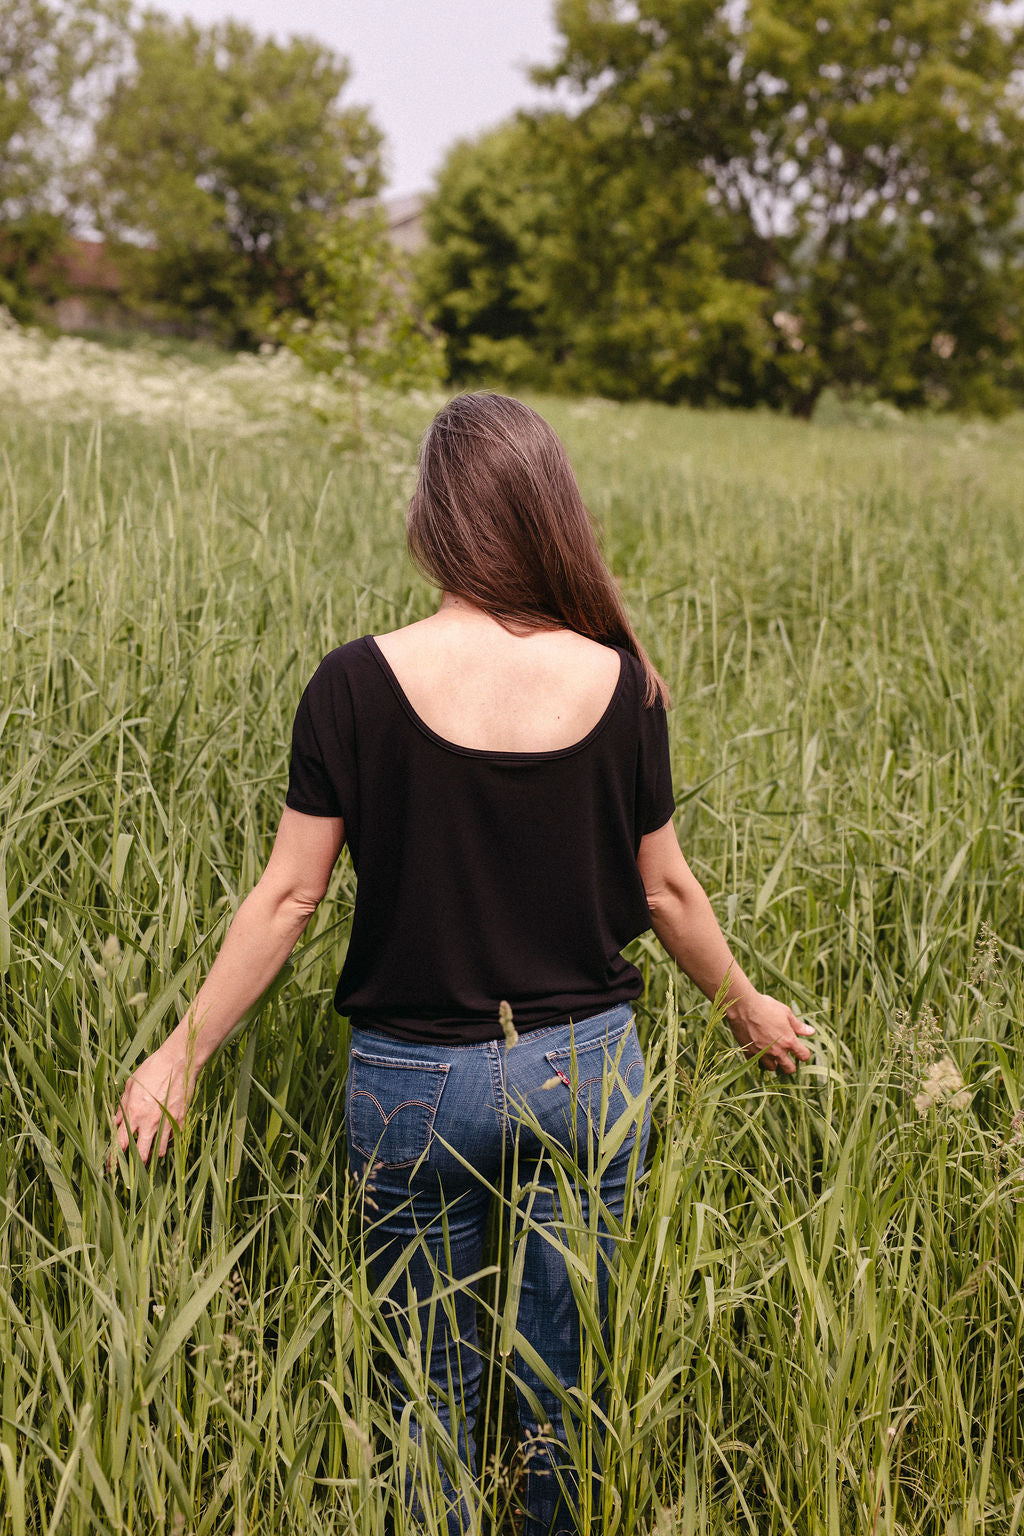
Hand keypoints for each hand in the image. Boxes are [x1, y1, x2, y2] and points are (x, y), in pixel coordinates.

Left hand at [112, 1038, 195, 1165]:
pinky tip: (166, 1138)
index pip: (120, 1143)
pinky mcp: (181, 1119)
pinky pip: (174, 1139)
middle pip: (141, 1154)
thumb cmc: (152, 1069)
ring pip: (160, 1151)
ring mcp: (167, 1122)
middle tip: (133, 1167)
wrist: (179, 1061)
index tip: (112, 1166)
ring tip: (151, 1153)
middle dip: (135, 1165)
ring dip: (154, 1154)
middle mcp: (149, 1121)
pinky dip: (169, 1142)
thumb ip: (122, 1106)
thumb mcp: (131, 1085)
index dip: (115, 1158)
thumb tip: (116, 1122)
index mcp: (133, 1113)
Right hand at [726, 992, 814, 1074]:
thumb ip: (798, 1026)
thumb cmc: (766, 1006)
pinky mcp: (749, 1052)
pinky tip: (758, 1049)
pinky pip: (756, 1061)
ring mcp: (762, 1053)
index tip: (800, 1050)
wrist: (743, 1006)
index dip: (803, 1053)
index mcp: (789, 1041)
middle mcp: (777, 1051)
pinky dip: (758, 1058)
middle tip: (787, 1057)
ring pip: (772, 1068)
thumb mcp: (786, 1013)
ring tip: (772, 1053)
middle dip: (790, 1064)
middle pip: (789, 1069)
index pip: (803, 1056)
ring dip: (774, 1062)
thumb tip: (811, 1032)